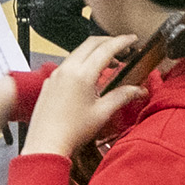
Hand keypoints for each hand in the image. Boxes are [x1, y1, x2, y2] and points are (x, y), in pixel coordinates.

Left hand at [20, 34, 147, 158]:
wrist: (46, 144)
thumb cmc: (72, 132)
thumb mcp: (102, 113)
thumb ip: (122, 96)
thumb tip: (138, 90)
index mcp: (82, 74)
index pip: (106, 48)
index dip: (122, 42)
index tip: (133, 39)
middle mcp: (67, 69)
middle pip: (91, 43)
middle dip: (109, 42)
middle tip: (124, 48)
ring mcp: (56, 74)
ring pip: (78, 52)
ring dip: (95, 52)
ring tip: (110, 62)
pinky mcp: (50, 82)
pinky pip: (68, 64)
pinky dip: (82, 62)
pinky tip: (89, 76)